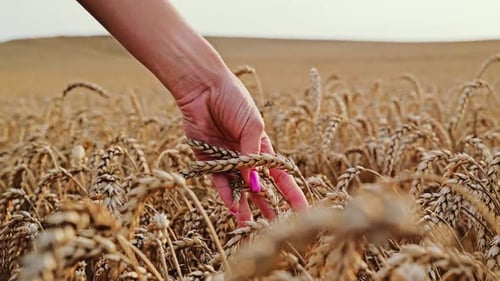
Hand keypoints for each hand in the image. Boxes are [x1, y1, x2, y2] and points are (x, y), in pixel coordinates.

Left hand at [175, 70, 307, 225]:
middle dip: (267, 208)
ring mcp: (225, 160)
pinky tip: (232, 208)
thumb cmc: (233, 100)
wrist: (203, 87)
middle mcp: (244, 157)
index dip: (292, 193)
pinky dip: (224, 194)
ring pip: (237, 190)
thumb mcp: (252, 126)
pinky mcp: (206, 160)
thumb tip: (256, 185)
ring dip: (243, 209)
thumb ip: (252, 156)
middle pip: (259, 189)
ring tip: (249, 229)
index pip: (280, 175)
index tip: (303, 211)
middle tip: (275, 229)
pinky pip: (217, 181)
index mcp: (261, 147)